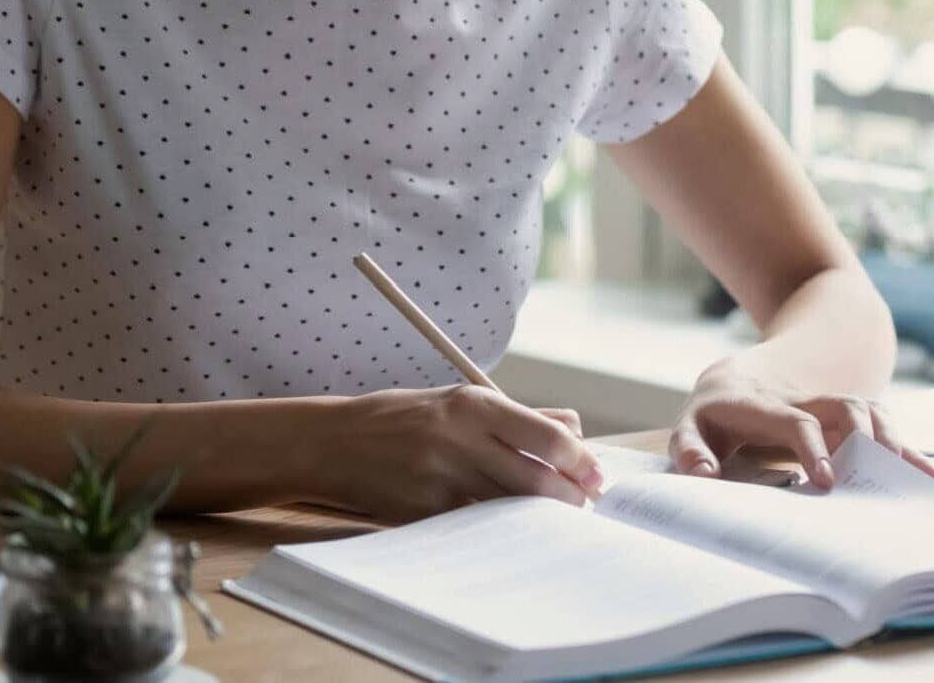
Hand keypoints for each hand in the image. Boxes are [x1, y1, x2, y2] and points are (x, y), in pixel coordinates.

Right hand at [301, 385, 602, 522]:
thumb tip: (573, 427)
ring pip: (511, 507)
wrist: (335, 443)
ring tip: (558, 520)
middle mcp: (461, 440)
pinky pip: (477, 526)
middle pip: (536, 479)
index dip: (582, 461)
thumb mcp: (459, 401)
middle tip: (587, 506)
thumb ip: (518, 416)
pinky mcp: (424, 514)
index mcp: (474, 405)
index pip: (548, 436)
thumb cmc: (404, 417)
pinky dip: (502, 529)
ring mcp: (441, 479)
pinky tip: (516, 532)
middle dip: (571, 498)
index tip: (597, 475)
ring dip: (541, 517)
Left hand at [670, 357, 933, 491]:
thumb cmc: (712, 417)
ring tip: (920, 480)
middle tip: (878, 478)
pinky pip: (882, 431)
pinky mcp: (845, 421)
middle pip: (845, 407)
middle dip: (866, 440)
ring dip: (895, 443)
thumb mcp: (690, 429)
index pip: (795, 421)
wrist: (735, 380)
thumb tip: (702, 474)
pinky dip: (909, 453)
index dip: (813, 447)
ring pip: (870, 413)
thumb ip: (689, 451)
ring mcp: (828, 408)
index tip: (826, 481)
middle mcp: (804, 401)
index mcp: (763, 405)